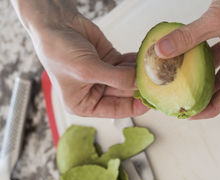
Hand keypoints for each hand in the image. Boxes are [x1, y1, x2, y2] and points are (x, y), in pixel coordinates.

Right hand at [12, 0, 147, 117]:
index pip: (117, 110)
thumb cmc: (57, 50)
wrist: (54, 22)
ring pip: (129, 79)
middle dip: (140, 88)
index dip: (135, 106)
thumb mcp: (88, 70)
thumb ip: (116, 79)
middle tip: (158, 83)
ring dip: (141, 74)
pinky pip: (129, 65)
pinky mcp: (111, 61)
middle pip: (126, 94)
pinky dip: (138, 63)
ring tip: (156, 71)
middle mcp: (96, 93)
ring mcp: (105, 76)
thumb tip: (140, 83)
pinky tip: (148, 61)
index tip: (151, 101)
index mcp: (85, 105)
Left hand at [155, 0, 219, 118]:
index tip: (190, 114)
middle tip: (182, 101)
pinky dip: (204, 57)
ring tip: (182, 84)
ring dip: (203, 76)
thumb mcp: (217, 20)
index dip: (209, 108)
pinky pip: (219, 54)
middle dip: (204, 94)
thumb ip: (188, 36)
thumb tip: (162, 51)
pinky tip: (189, 58)